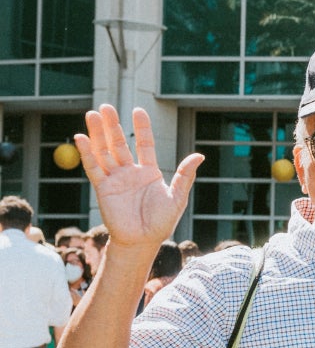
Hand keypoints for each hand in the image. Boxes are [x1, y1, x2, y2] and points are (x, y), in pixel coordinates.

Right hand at [75, 104, 204, 248]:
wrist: (143, 241)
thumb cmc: (162, 222)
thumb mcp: (177, 197)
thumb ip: (184, 175)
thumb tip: (199, 156)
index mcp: (149, 172)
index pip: (144, 144)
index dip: (142, 128)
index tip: (138, 111)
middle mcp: (130, 172)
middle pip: (119, 143)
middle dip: (112, 125)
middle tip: (106, 107)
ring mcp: (115, 179)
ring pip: (104, 151)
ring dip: (97, 133)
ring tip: (92, 114)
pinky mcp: (103, 188)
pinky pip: (93, 167)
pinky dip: (87, 153)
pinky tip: (81, 138)